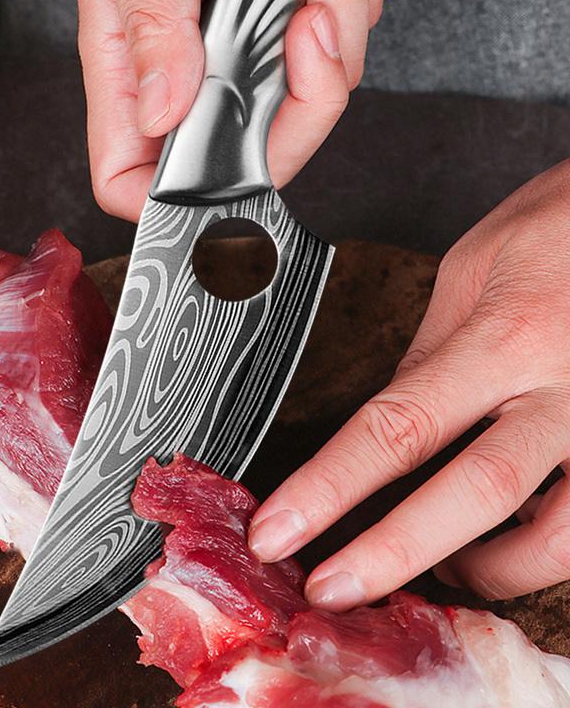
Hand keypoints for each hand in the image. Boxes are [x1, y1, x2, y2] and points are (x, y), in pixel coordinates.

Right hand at [73, 0, 386, 220]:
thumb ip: (152, 29)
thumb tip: (161, 113)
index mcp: (135, 72)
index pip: (136, 182)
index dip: (173, 202)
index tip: (225, 171)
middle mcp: (193, 75)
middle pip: (257, 155)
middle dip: (307, 92)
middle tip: (307, 18)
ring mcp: (248, 53)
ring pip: (320, 89)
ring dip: (340, 3)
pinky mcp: (292, 20)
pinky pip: (350, 33)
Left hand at [249, 159, 569, 608]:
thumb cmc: (556, 226)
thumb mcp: (472, 272)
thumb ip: (432, 355)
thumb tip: (390, 427)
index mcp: (503, 337)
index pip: (396, 426)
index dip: (328, 489)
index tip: (277, 531)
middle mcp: (562, 389)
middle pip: (474, 494)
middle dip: (393, 556)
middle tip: (330, 592)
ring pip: (558, 538)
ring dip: (488, 572)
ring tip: (441, 571)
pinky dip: (541, 548)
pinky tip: (510, 539)